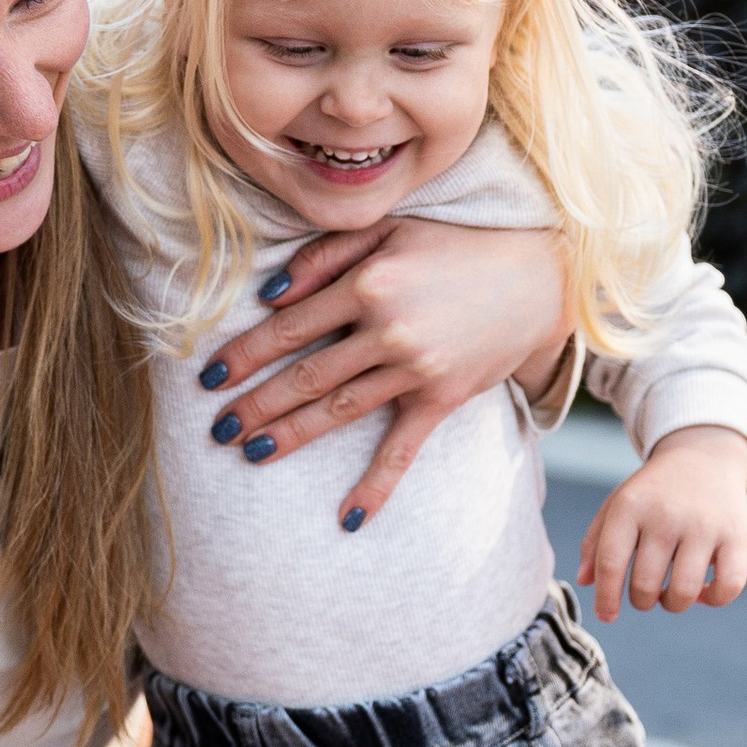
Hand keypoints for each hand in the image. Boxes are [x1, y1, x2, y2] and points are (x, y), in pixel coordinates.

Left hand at [192, 220, 569, 532]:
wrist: (537, 276)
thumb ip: (324, 256)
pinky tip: (348, 518)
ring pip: (339, 410)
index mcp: (368, 283)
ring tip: (252, 453)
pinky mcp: (442, 398)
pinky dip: (376, 485)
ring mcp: (416, 369)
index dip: (244, 354)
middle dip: (256, 404)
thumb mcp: (389, 229)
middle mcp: (388, 329)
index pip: (289, 327)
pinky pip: (402, 449)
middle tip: (218, 428)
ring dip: (292, 435)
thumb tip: (267, 296)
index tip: (208, 376)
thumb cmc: (455, 245)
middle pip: (305, 375)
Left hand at [577, 423, 746, 621]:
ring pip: (683, 592)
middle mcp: (666, 515)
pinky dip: (713, 599)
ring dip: (673, 604)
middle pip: (645, 584)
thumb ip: (595, 541)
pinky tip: (703, 589)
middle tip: (646, 592)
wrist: (704, 456)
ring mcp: (703, 526)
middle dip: (641, 601)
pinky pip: (727, 587)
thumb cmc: (654, 491)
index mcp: (630, 506)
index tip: (606, 615)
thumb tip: (585, 582)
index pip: (610, 562)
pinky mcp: (736, 536)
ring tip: (671, 592)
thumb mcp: (618, 503)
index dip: (606, 597)